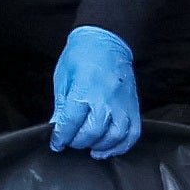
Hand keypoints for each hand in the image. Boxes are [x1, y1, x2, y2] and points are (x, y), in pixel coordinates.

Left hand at [45, 25, 140, 157]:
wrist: (106, 39)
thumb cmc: (81, 55)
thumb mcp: (63, 77)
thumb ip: (61, 105)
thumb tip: (57, 126)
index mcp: (84, 90)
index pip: (71, 123)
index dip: (61, 137)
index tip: (56, 143)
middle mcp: (105, 99)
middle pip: (92, 132)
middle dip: (78, 142)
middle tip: (71, 141)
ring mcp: (122, 103)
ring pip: (115, 136)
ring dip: (101, 147)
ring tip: (90, 149)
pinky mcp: (133, 105)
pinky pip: (133, 132)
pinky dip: (122, 145)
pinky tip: (110, 148)